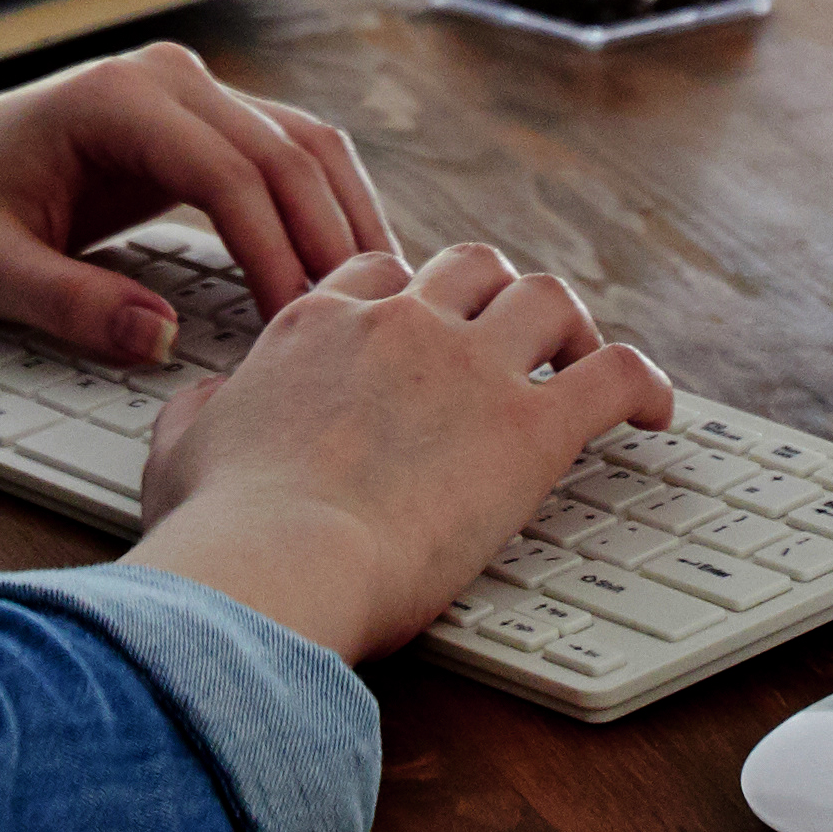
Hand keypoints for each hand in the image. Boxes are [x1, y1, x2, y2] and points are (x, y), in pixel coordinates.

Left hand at [0, 41, 394, 365]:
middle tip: (368, 327)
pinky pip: (289, 156)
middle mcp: (167, 79)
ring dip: (348, 217)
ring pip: (307, 145)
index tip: (299, 327)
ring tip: (383, 299)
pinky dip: (328, 207)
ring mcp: (193, 91)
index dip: (273, 251)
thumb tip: (162, 339)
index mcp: (114, 99)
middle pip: (286, 153)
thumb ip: (67, 303)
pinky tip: (352, 268)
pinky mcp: (207, 120)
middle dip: (330, 239)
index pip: (228, 173)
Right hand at [127, 243, 673, 663]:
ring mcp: (468, 367)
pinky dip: (643, 385)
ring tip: (584, 363)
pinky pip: (614, 375)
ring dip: (571, 327)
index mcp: (317, 326)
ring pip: (548, 300)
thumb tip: (210, 401)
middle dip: (498, 296)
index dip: (411, 299)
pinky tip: (653, 412)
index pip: (381, 274)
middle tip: (515, 340)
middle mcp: (398, 325)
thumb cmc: (222, 529)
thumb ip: (202, 411)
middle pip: (472, 268)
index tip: (427, 330)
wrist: (275, 564)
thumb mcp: (180, 451)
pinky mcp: (530, 427)